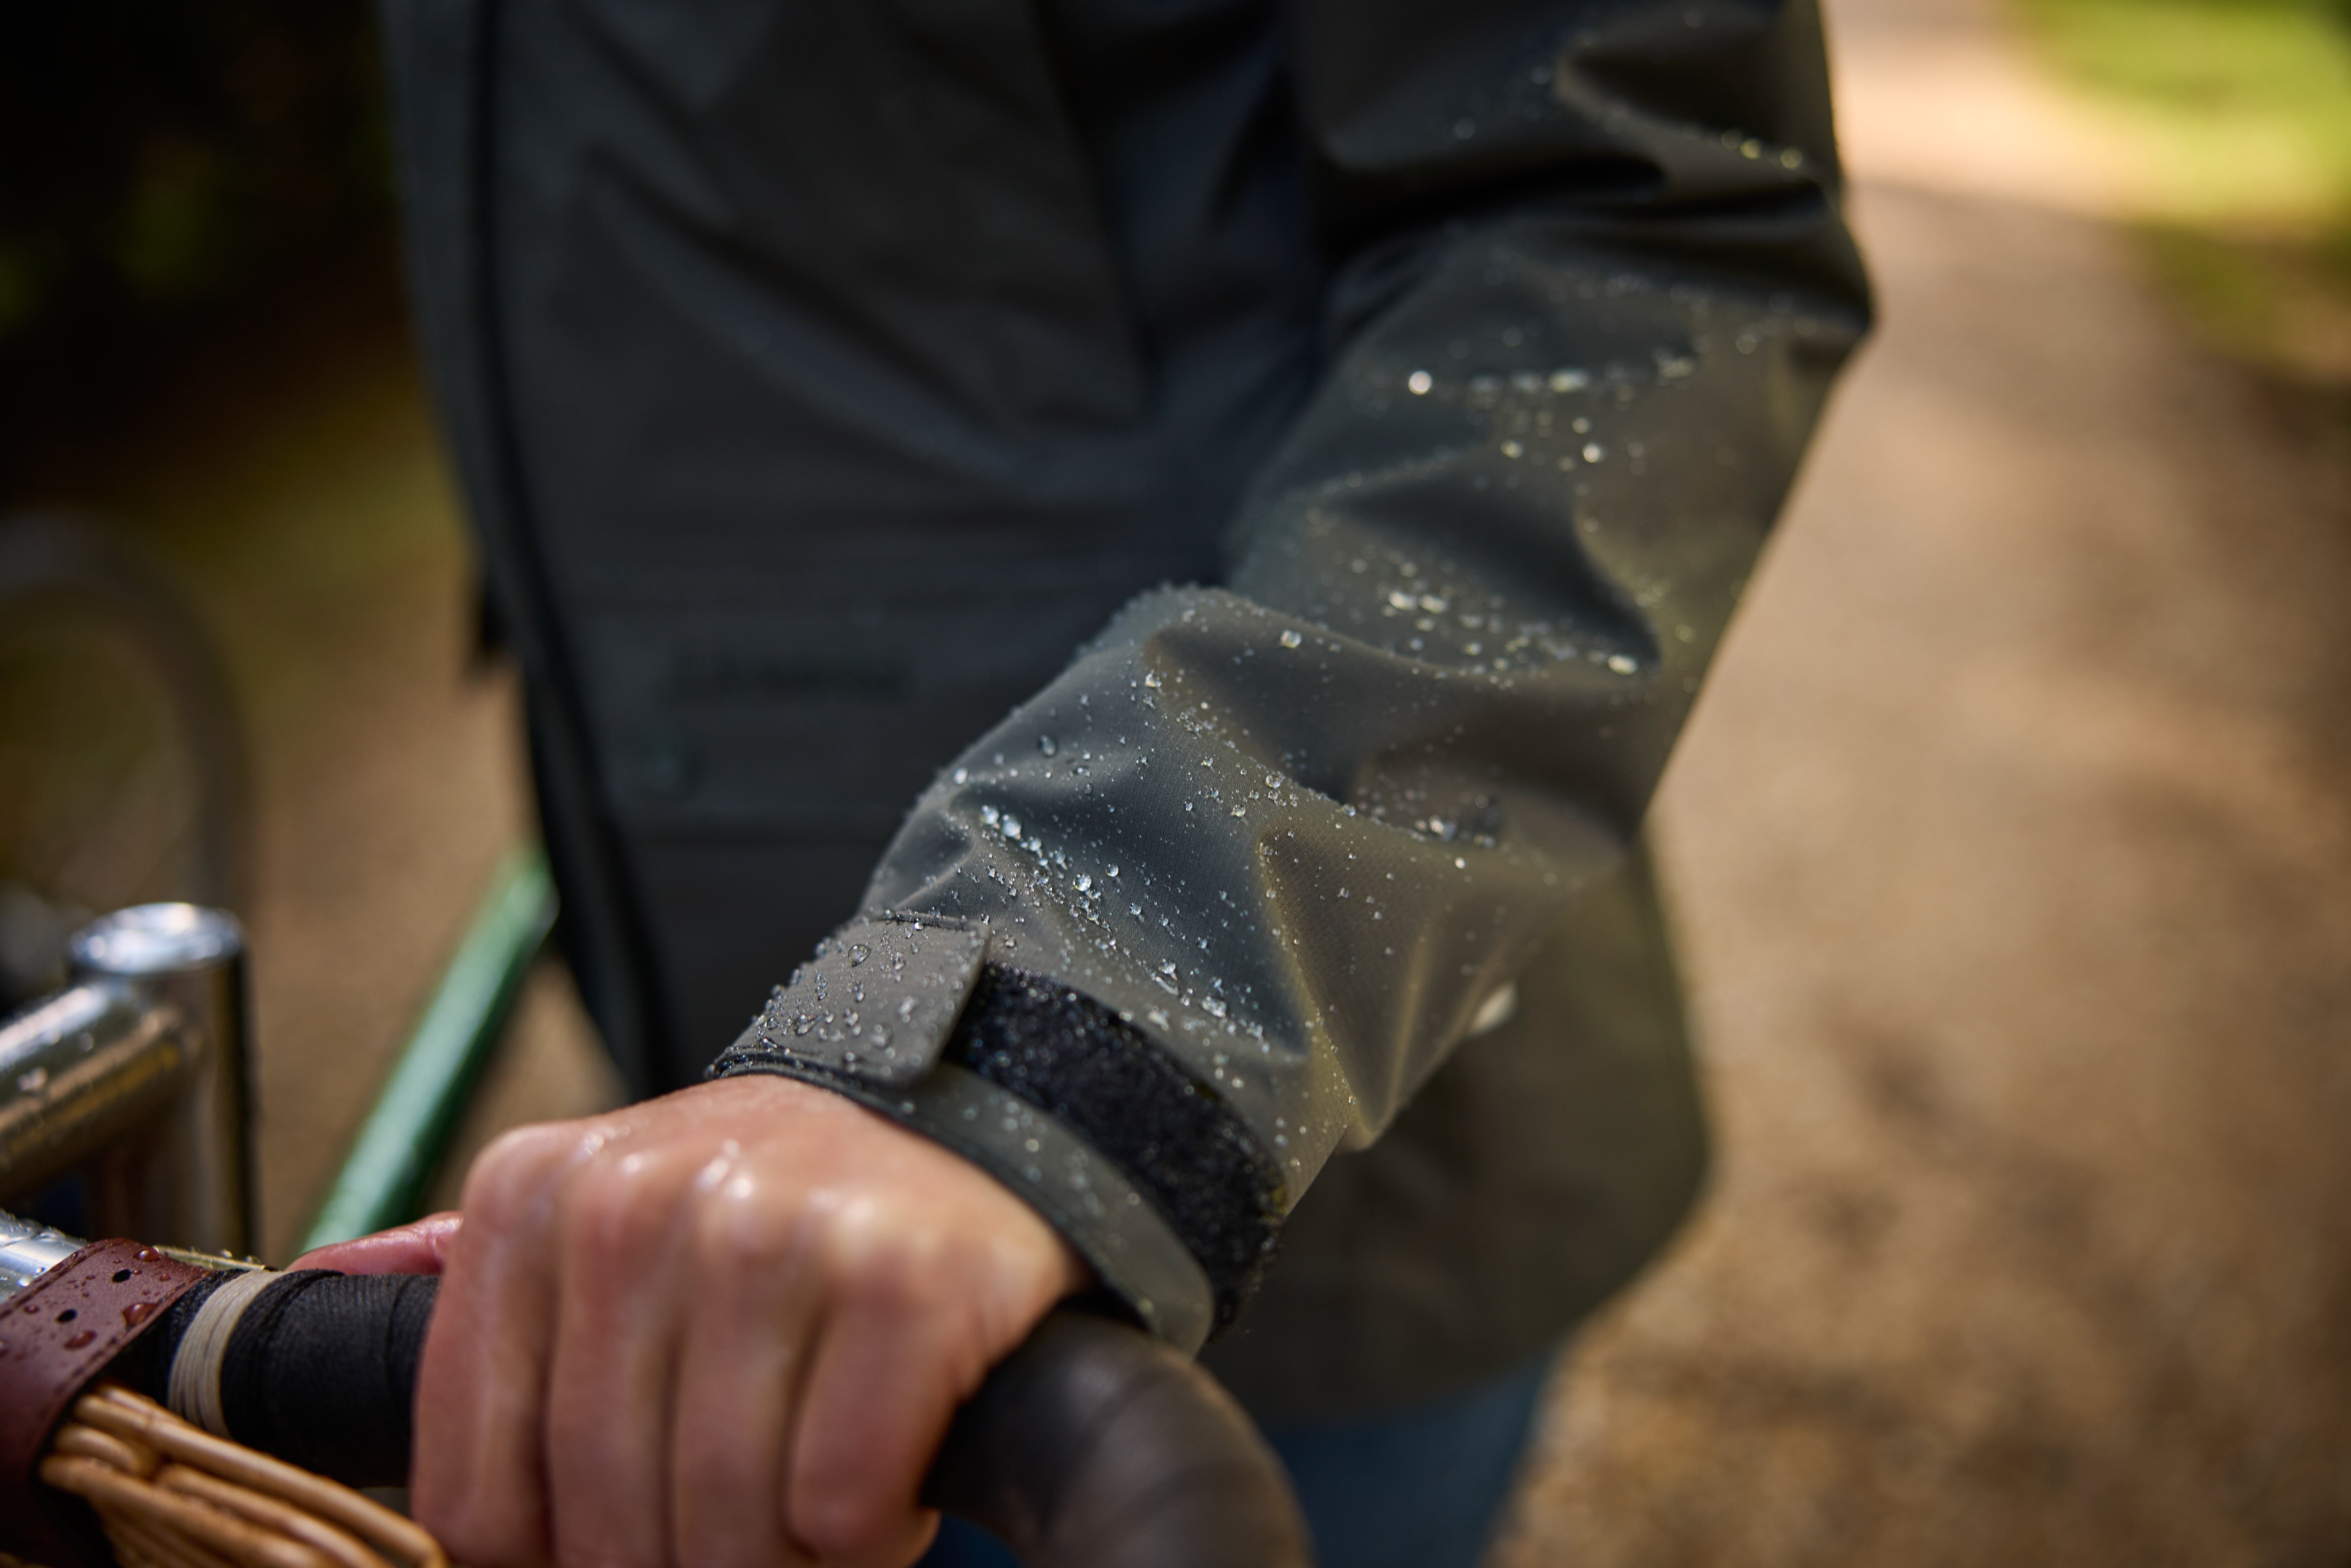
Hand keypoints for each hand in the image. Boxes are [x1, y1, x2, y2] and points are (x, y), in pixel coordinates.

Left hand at [313, 1075, 1088, 1567]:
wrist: (973, 1119)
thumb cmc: (781, 1206)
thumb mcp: (610, 1213)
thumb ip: (481, 1280)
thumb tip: (318, 1292)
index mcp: (538, 1196)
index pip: (482, 1493)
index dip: (558, 1557)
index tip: (621, 1540)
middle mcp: (644, 1202)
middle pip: (608, 1521)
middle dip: (683, 1559)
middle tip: (744, 1526)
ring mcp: (777, 1234)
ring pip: (727, 1523)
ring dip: (781, 1555)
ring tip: (817, 1494)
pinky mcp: (900, 1281)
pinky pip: (843, 1503)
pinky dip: (871, 1529)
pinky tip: (888, 1467)